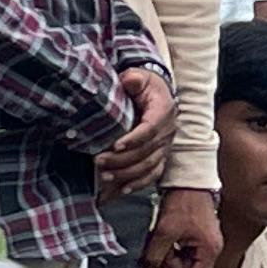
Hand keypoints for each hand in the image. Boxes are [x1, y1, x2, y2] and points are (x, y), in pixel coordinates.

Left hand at [99, 67, 176, 193]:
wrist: (155, 94)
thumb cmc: (143, 86)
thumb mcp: (139, 77)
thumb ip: (134, 79)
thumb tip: (131, 80)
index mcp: (164, 111)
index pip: (150, 129)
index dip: (134, 139)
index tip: (115, 145)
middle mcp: (168, 131)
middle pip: (148, 152)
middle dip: (122, 160)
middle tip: (98, 162)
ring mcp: (165, 146)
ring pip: (149, 166)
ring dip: (127, 174)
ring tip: (105, 177)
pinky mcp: (160, 156)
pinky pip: (153, 174)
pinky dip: (138, 184)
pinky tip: (122, 190)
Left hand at [145, 186, 223, 267]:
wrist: (188, 182)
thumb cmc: (185, 202)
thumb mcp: (163, 232)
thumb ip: (154, 257)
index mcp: (209, 250)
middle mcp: (211, 248)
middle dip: (168, 262)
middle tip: (156, 248)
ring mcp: (205, 242)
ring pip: (182, 261)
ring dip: (167, 253)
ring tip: (160, 236)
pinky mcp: (198, 237)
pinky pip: (182, 250)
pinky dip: (170, 246)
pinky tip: (164, 234)